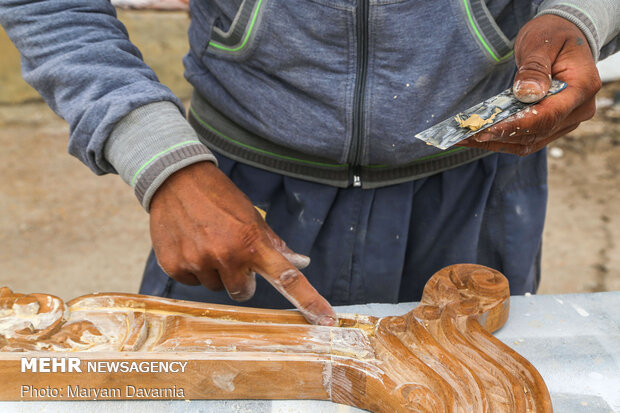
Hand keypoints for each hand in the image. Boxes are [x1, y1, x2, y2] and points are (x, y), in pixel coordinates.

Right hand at [149, 161, 336, 325]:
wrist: (176, 179)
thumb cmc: (221, 198)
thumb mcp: (253, 217)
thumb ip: (275, 245)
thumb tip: (301, 263)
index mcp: (252, 243)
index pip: (287, 278)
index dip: (309, 300)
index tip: (327, 320)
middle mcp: (226, 256)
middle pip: (241, 292)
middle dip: (239, 277)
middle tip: (229, 251)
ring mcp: (198, 262)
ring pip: (215, 287)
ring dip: (214, 271)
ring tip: (206, 241)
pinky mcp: (174, 266)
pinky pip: (191, 282)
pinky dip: (192, 267)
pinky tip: (189, 243)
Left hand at [458, 15, 600, 154]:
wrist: (563, 39)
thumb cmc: (553, 35)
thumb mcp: (541, 43)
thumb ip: (534, 68)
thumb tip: (527, 93)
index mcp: (581, 87)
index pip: (548, 116)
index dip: (516, 126)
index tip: (487, 129)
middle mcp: (579, 110)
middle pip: (536, 133)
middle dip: (499, 135)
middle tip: (466, 134)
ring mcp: (567, 121)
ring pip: (529, 141)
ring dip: (496, 141)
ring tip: (465, 138)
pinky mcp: (553, 125)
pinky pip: (526, 138)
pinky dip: (502, 139)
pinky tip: (477, 137)